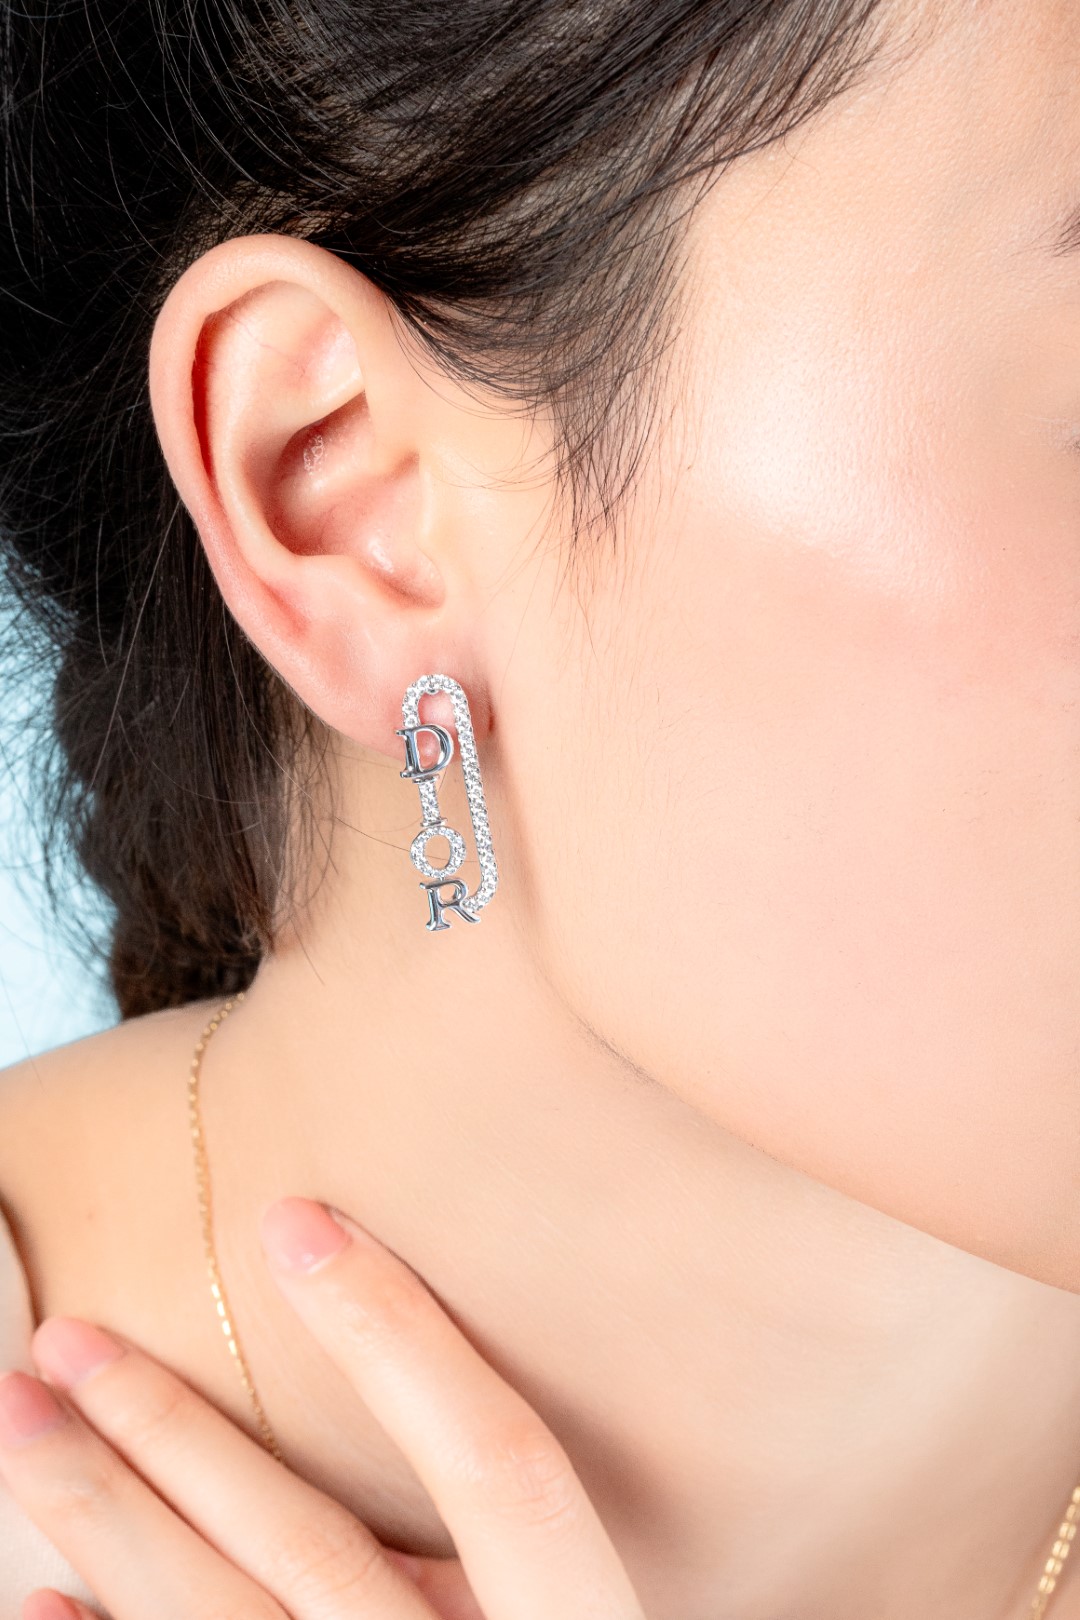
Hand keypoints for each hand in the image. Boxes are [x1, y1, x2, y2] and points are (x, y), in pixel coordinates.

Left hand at [0, 1198, 644, 1619]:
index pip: (501, 1467)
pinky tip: (37, 1612)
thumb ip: (521, 1544)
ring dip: (109, 1519)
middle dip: (171, 1434)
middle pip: (304, 1549)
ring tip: (20, 1419)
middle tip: (60, 1340)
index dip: (402, 1337)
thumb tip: (384, 1359)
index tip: (296, 1220)